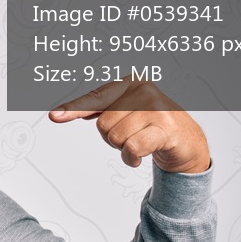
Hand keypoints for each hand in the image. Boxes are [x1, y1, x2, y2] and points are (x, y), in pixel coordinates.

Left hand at [48, 77, 209, 173]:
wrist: (185, 141)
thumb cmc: (150, 125)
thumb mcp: (124, 112)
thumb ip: (98, 109)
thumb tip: (62, 112)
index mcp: (130, 83)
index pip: (96, 98)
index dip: (74, 109)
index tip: (55, 115)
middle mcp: (143, 91)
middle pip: (103, 124)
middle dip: (112, 138)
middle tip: (132, 135)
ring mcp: (157, 108)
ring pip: (116, 138)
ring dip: (124, 149)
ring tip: (140, 142)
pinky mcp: (167, 128)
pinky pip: (132, 148)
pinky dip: (132, 158)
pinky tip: (143, 156)